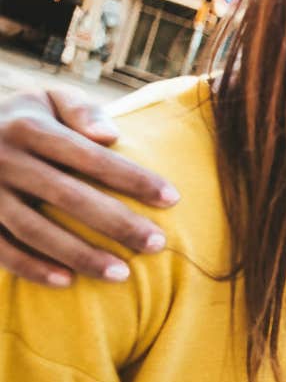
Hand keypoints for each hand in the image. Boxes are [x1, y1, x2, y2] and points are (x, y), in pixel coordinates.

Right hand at [0, 87, 176, 286]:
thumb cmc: (23, 119)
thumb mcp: (46, 99)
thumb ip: (80, 109)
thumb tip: (110, 136)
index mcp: (28, 128)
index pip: (90, 157)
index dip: (132, 178)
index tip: (173, 199)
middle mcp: (4, 159)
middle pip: (67, 196)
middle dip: (115, 222)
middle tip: (156, 244)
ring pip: (34, 229)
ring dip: (79, 254)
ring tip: (122, 274)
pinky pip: (1, 249)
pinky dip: (31, 268)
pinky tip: (68, 282)